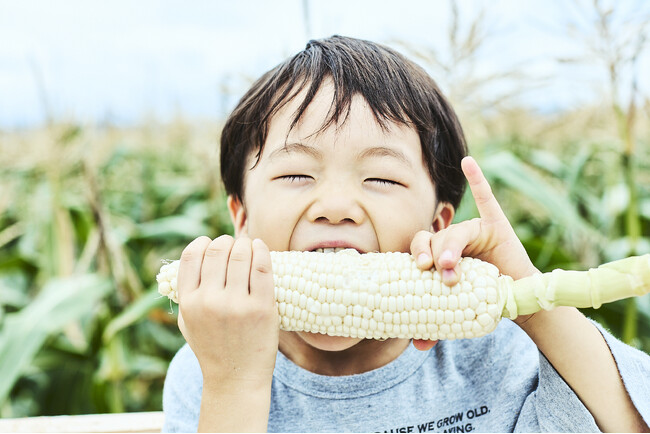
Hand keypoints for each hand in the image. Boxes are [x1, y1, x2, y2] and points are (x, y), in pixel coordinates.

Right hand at [176, 235, 278, 386]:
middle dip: (226, 242)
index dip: (202, 243)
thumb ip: (186, 292)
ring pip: (240, 254)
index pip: (191, 256)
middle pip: (217, 250)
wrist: (236, 379)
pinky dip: (261, 250)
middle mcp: (209, 301)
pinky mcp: (261, 307)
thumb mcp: (188, 322)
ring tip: (248, 246)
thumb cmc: (212, 347)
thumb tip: (193, 258)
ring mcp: (236, 304)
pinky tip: (260, 247)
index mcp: (189, 302)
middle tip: (234, 245)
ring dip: (245, 244)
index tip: (211, 244)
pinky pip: (262, 266)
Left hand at [410, 156, 538, 350]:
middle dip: (434, 254)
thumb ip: (436, 324)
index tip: (417, 269)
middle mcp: (453, 239)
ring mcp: (475, 230)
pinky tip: (468, 162)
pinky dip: (477, 179)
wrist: (517, 303)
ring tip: (451, 269)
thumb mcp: (455, 312)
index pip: (420, 246)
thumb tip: (416, 345)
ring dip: (451, 248)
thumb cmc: (481, 302)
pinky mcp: (497, 225)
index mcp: (438, 255)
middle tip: (436, 272)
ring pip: (457, 231)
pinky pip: (487, 198)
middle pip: (435, 238)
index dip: (416, 254)